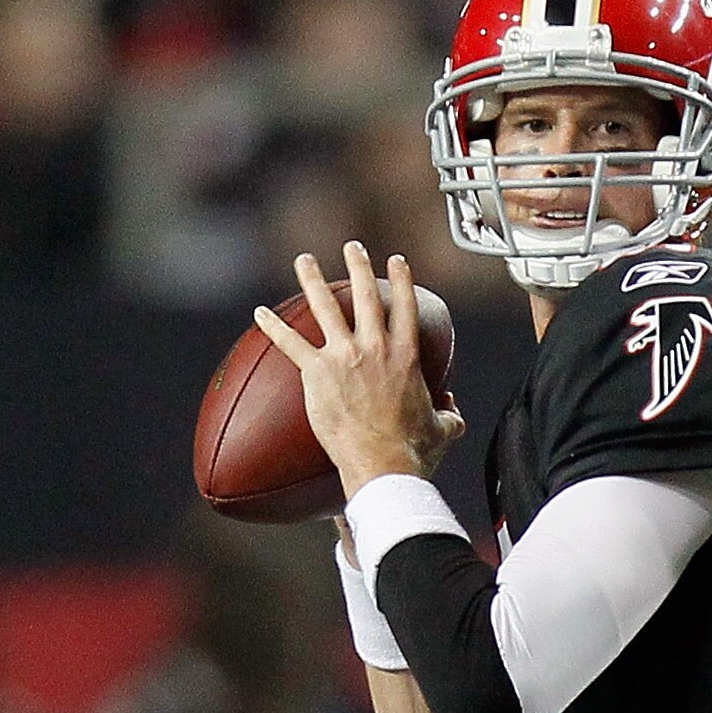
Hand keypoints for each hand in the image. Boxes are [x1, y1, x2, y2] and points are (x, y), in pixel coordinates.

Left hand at [254, 244, 464, 497]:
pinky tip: (259, 313)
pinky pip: (290, 343)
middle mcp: (375, 348)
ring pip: (325, 306)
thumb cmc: (413, 453)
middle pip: (365, 294)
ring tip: (304, 260)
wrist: (384, 465)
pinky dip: (273, 327)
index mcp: (405, 357)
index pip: (405, 306)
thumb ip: (449, 414)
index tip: (396, 261)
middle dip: (358, 265)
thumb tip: (452, 409)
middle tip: (352, 247)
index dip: (402, 280)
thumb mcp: (443, 431)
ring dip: (312, 279)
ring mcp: (344, 357)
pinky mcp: (318, 373)